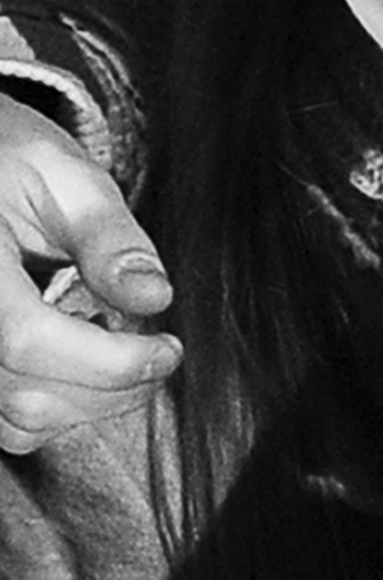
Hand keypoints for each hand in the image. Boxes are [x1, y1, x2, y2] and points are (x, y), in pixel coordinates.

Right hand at [0, 92, 174, 451]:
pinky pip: (4, 420)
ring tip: (116, 346)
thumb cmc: (6, 159)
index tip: (169, 348)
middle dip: (113, 387)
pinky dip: (55, 406)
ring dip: (88, 402)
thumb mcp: (62, 173)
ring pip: (17, 420)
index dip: (111, 362)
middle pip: (27, 394)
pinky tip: (79, 358)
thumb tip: (153, 296)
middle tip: (159, 350)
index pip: (29, 342)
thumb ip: (108, 236)